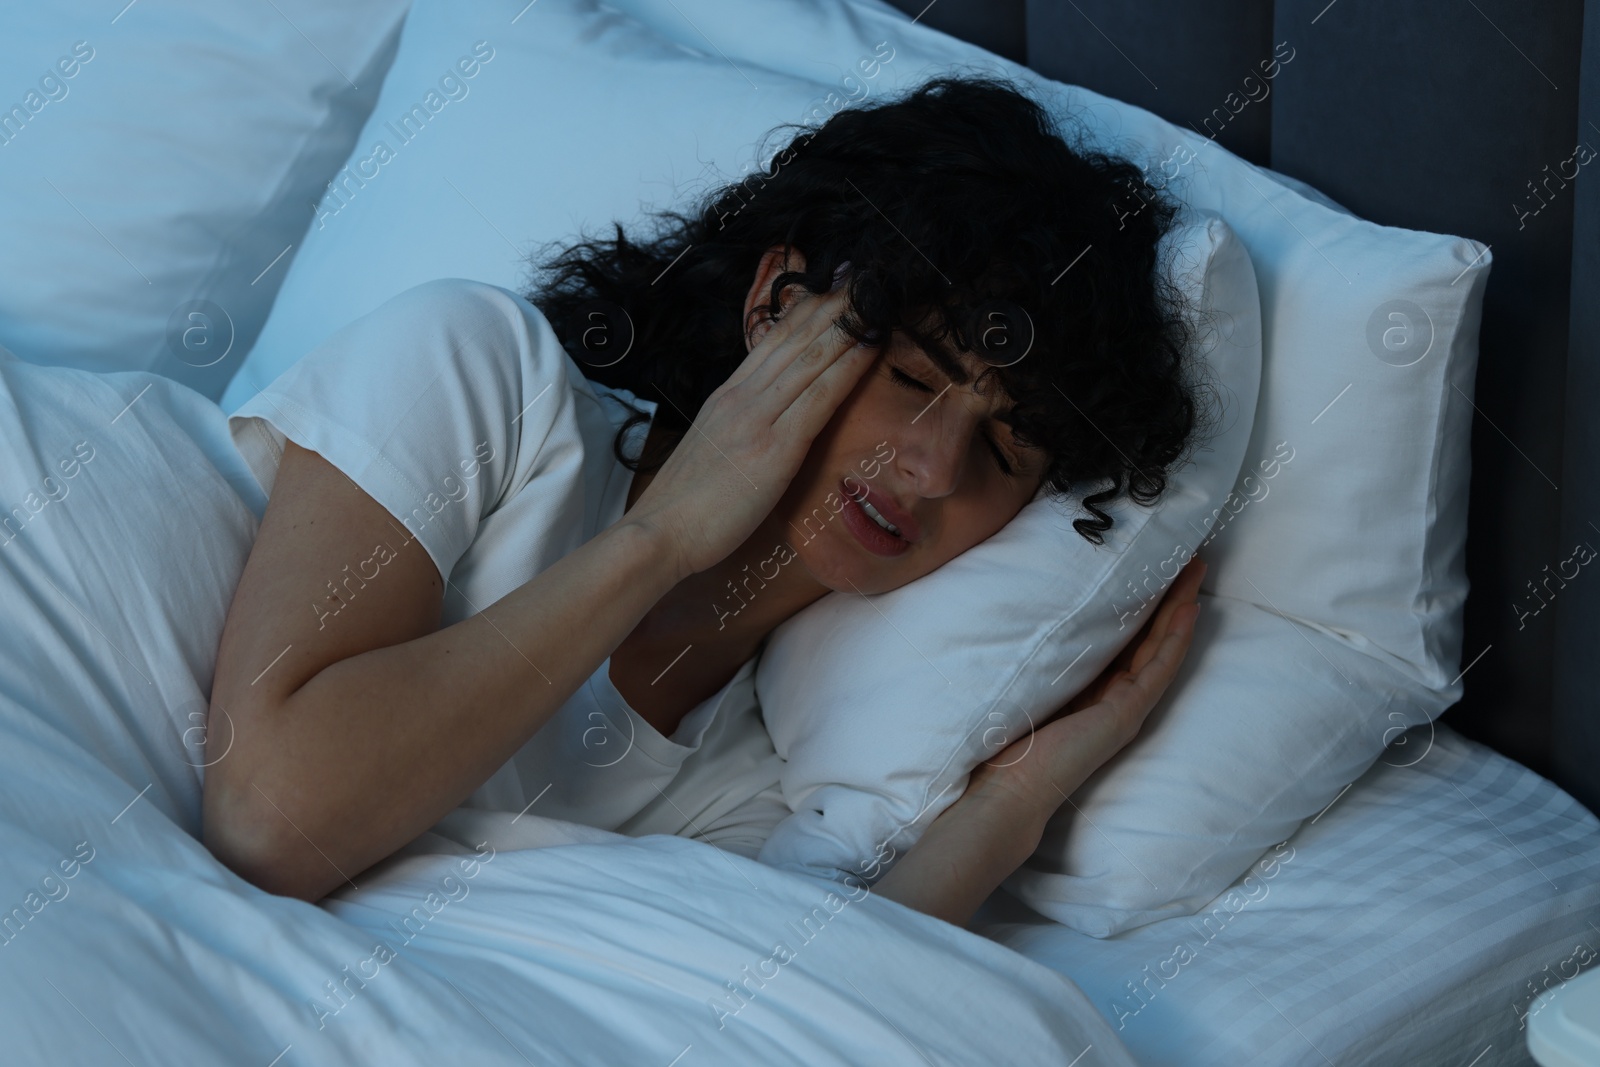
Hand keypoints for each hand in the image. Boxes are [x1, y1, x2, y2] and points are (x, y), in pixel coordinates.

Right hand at [623, 273, 877, 578]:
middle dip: (832, 302)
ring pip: (811, 356)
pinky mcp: (775, 446)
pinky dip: (849, 364)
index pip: (773, 341)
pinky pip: (820, 395)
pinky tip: (872, 344)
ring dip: (848, 322)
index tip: (833, 286)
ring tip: (876, 295)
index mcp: (727, 396)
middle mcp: (742, 395)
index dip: (806, 310)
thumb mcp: (713, 451)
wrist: (659, 532)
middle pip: (794, 336)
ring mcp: (758, 417)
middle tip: (864, 273)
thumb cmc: (685, 507)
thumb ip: (738, 430)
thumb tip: (763, 423)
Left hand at [872, 557, 1205, 927]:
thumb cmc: (1007, 740)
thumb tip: (1026, 607)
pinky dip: (1174, 640)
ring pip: (1161, 647)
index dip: (1142, 600)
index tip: (1153, 563)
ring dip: (1181, 608)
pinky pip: (1157, 669)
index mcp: (1092, 687)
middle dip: (1170, 595)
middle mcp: (1115, 695)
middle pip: (1150, 635)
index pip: (1126, 635)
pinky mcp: (1126, 715)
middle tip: (1189, 557)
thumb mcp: (1028, 680)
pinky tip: (1188, 611)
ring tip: (1196, 571)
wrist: (1008, 789)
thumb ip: (1041, 654)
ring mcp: (1125, 705)